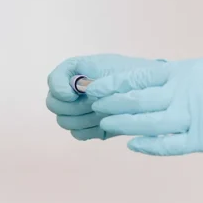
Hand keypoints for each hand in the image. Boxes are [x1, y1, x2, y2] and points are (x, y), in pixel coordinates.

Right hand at [46, 54, 165, 139]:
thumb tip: (72, 91)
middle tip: (94, 104)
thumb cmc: (132, 76)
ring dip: (83, 119)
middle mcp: (71, 92)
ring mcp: (77, 111)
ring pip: (64, 122)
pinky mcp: (86, 128)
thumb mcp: (111, 68)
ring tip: (103, 112)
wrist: (150, 94)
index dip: (59, 89)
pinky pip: (77, 134)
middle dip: (73, 106)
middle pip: (53, 104)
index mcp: (75, 72)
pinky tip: (104, 123)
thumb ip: (88, 76)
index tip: (74, 93)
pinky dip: (90, 130)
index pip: (52, 80)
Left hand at [87, 54, 202, 154]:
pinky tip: (132, 144)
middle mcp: (183, 95)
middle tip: (93, 105)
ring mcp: (192, 119)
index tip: (94, 87)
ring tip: (105, 123)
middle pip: (136, 101)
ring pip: (146, 124)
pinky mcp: (202, 141)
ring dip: (122, 124)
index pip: (137, 78)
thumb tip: (155, 80)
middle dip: (110, 104)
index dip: (112, 84)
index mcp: (183, 74)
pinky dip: (148, 145)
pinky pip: (168, 145)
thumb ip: (179, 75)